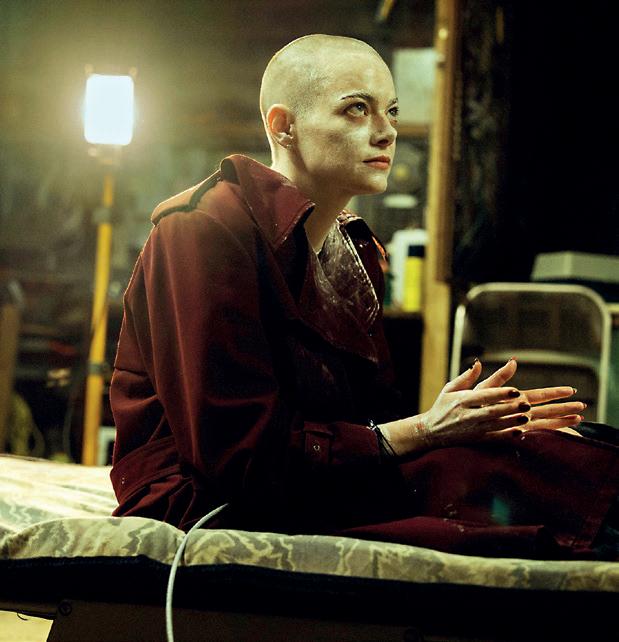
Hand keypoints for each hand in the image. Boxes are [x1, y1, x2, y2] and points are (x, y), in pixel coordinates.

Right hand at [381, 359, 585, 454]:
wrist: (430, 432)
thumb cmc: (442, 407)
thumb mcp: (450, 389)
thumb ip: (467, 377)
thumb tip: (479, 363)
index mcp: (461, 400)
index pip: (483, 396)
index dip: (500, 394)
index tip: (515, 390)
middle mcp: (467, 415)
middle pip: (492, 411)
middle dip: (509, 408)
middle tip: (527, 403)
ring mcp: (472, 429)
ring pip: (495, 425)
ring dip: (512, 421)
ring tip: (527, 417)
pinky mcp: (476, 439)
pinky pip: (493, 438)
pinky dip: (507, 436)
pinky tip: (520, 433)